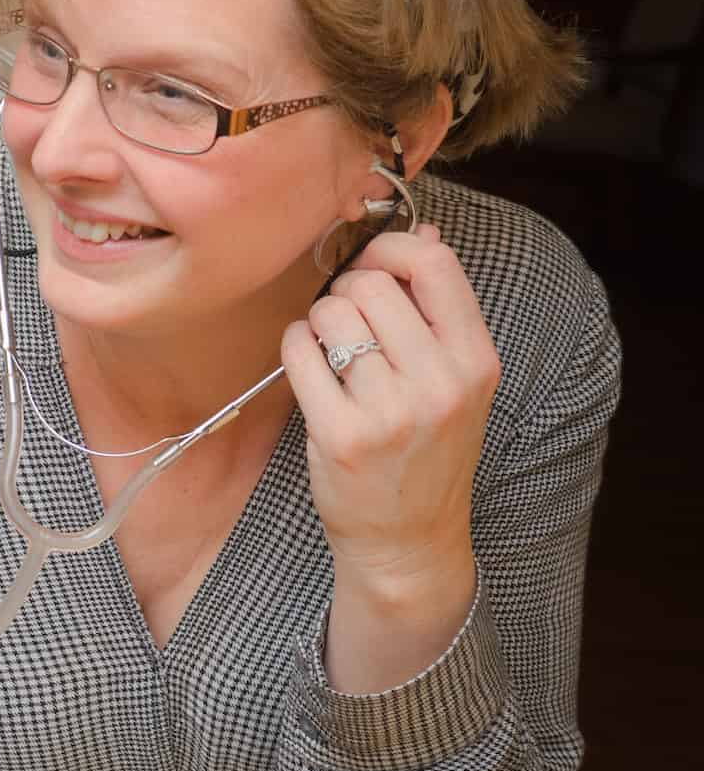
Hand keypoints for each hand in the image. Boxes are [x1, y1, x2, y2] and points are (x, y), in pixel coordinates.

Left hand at [281, 225, 498, 685]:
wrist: (408, 540)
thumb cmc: (426, 452)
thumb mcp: (456, 382)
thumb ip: (439, 309)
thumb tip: (420, 230)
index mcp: (477, 361)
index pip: (435, 265)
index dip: (389, 251)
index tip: (369, 268)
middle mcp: (441, 383)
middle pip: (370, 285)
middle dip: (344, 294)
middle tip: (344, 325)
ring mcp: (391, 411)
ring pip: (331, 313)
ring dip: (317, 322)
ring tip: (330, 354)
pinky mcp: (340, 434)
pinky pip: (298, 351)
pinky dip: (294, 349)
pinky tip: (308, 370)